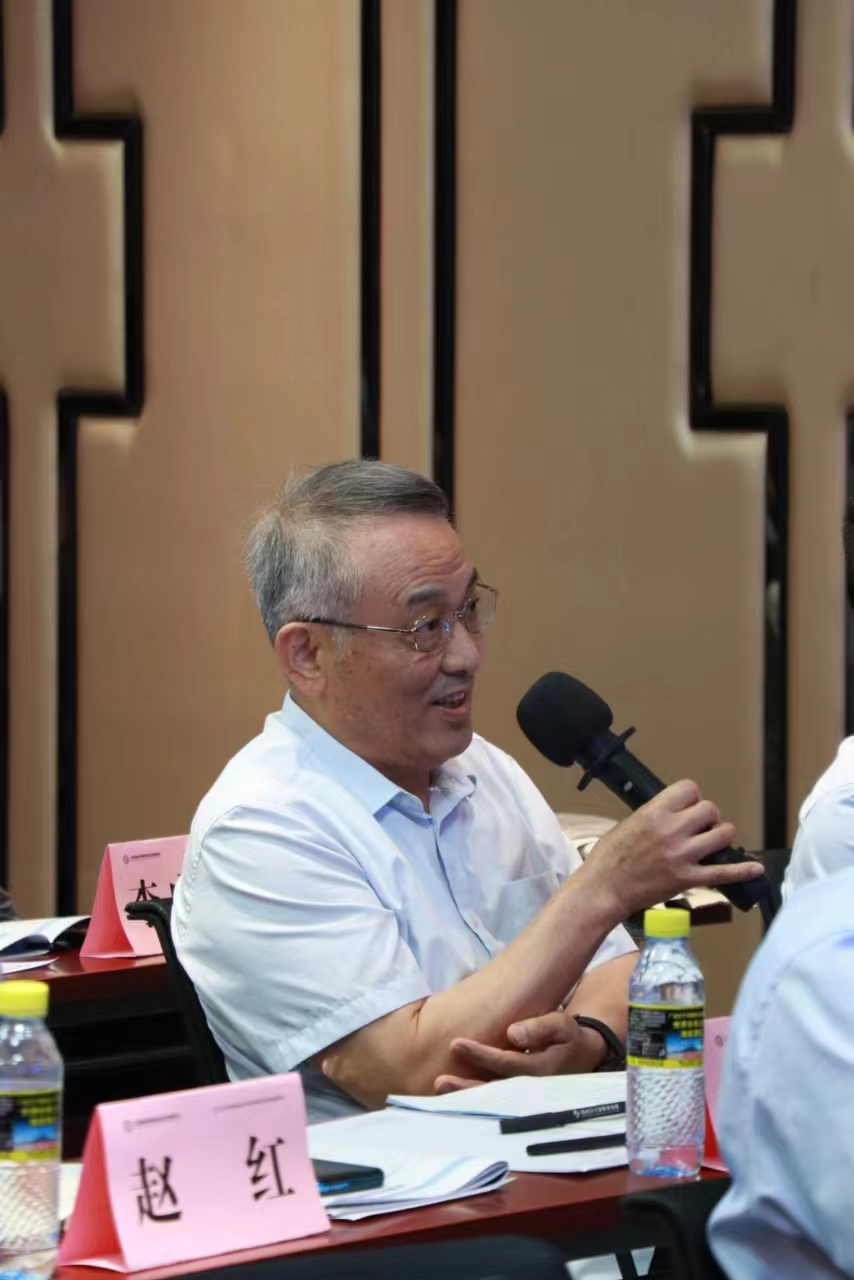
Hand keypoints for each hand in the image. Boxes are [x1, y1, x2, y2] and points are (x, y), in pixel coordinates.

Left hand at [433, 1011, 602, 1093]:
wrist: (581, 1055)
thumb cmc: (567, 1036)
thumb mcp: (561, 1025)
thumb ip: (540, 1028)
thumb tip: (512, 1033)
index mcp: (542, 1071)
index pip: (507, 1064)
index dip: (481, 1055)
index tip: (455, 1044)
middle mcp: (531, 1090)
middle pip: (495, 1090)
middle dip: (466, 1088)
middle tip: (439, 1080)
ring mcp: (524, 1097)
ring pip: (492, 1100)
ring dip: (465, 1096)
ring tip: (439, 1087)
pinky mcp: (518, 1098)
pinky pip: (493, 1100)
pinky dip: (473, 1100)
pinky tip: (451, 1095)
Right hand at [584, 779, 762, 917]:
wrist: (604, 889)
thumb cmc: (609, 858)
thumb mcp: (628, 824)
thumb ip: (655, 816)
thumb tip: (675, 813)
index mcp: (654, 813)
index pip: (689, 789)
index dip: (691, 797)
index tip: (687, 807)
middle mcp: (671, 831)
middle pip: (710, 809)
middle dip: (708, 817)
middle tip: (699, 828)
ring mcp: (682, 856)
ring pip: (723, 834)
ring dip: (721, 836)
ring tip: (713, 842)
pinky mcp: (688, 879)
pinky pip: (724, 873)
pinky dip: (743, 871)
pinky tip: (756, 868)